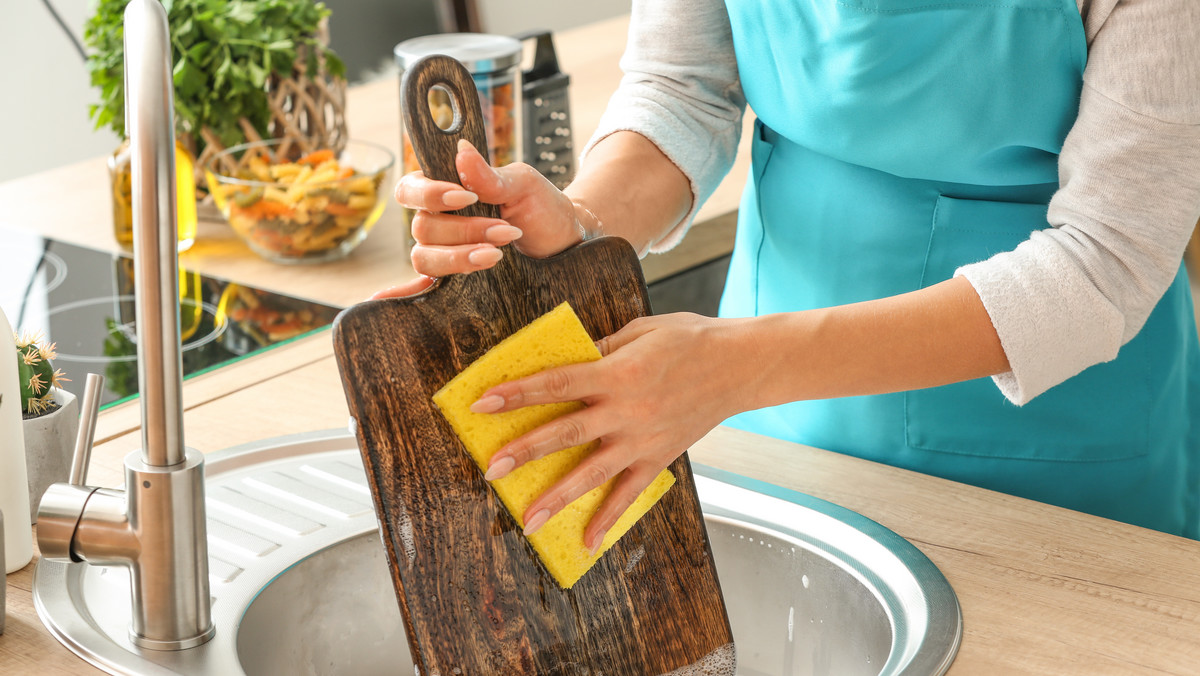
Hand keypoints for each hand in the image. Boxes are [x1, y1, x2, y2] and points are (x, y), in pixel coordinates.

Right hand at [394, 140, 591, 277]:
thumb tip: (462, 150)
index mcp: (446, 191)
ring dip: (459, 257)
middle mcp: (438, 221)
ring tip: (497, 254)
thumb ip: (491, 174)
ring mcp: (444, 252)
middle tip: (505, 231)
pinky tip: (382, 302)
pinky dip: (400, 294)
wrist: (564, 242)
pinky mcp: (454, 280)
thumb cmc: (542, 207)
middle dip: (464, 230)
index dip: (430, 195)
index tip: (466, 198)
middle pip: (422, 228)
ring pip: (424, 258)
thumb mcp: (523, 185)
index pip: (411, 189)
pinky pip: (419, 288)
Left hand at [470, 313, 754, 553]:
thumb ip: (601, 350)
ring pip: (592, 473)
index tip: (483, 403)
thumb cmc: (690, 338)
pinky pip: (629, 494)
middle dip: (524, 451)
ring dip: (557, 496)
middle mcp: (626, 410)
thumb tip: (566, 363)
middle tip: (491, 468)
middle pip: (565, 433)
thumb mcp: (640, 331)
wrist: (741, 365)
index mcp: (617, 372)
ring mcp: (642, 439)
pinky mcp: (659, 457)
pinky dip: (608, 519)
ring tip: (528, 519)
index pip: (556, 383)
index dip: (517, 393)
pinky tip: (586, 542)